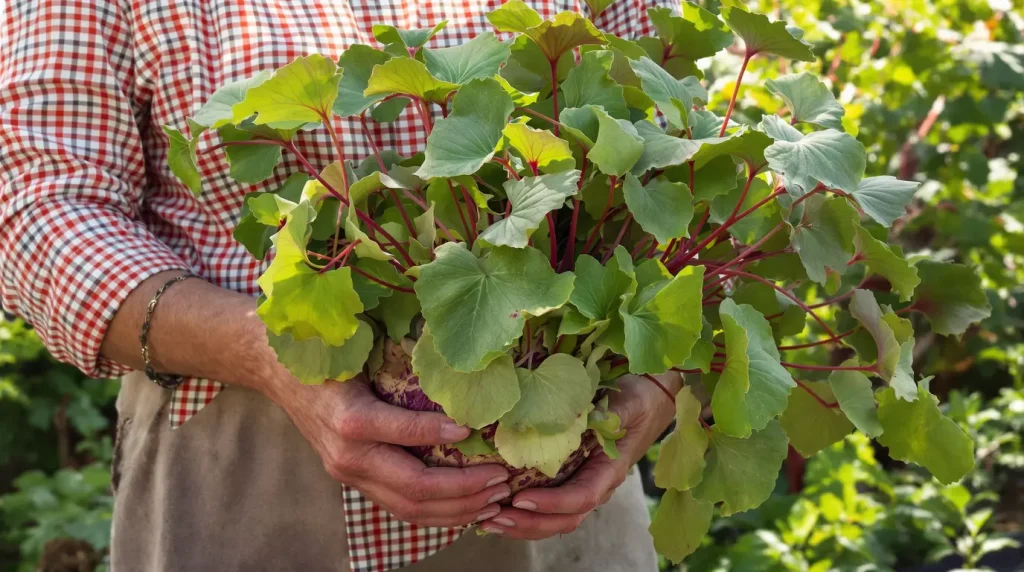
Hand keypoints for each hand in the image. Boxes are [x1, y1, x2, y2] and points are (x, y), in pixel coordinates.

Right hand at [263, 373, 511, 526]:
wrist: (276, 370)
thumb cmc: (326, 351)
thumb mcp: (357, 349)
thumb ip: (398, 360)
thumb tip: (456, 361)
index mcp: (349, 418)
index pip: (403, 434)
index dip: (440, 435)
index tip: (473, 429)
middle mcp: (347, 455)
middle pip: (413, 488)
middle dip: (463, 489)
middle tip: (501, 479)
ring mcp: (348, 473)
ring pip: (408, 508)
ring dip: (456, 509)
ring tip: (493, 500)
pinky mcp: (352, 480)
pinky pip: (398, 506)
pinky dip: (435, 512)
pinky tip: (465, 506)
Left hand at [478, 373, 679, 538]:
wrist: (653, 396)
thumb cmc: (642, 398)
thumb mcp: (629, 403)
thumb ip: (611, 413)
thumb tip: (583, 415)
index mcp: (610, 471)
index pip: (581, 498)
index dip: (552, 504)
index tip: (521, 499)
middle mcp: (596, 483)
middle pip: (564, 518)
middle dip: (529, 523)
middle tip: (494, 518)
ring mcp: (583, 481)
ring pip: (554, 517)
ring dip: (523, 522)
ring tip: (490, 520)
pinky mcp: (571, 474)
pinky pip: (549, 501)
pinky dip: (525, 508)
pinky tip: (499, 505)